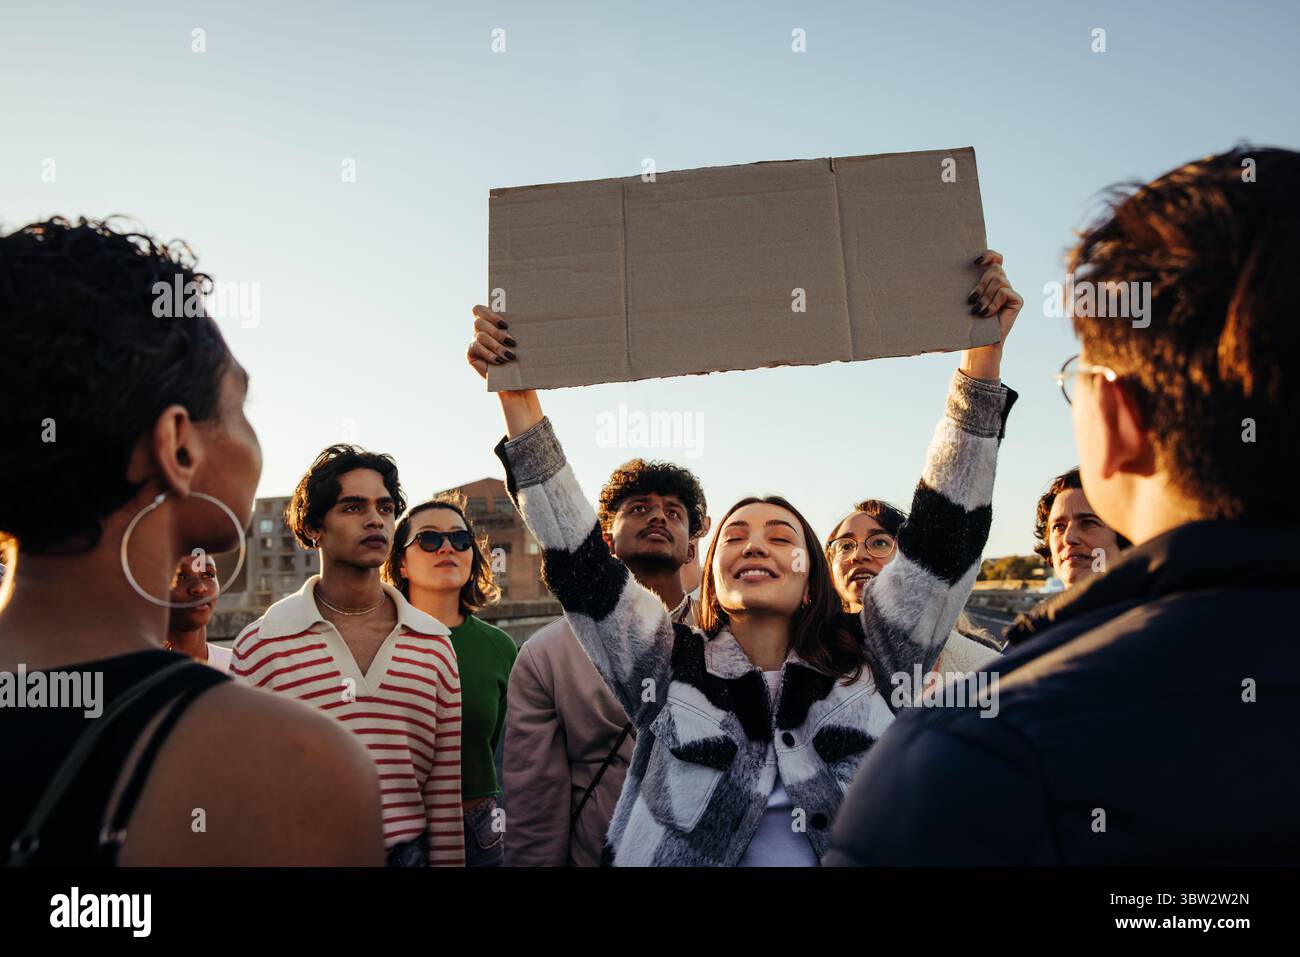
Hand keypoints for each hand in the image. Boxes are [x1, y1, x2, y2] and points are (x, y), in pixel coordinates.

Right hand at [467, 305, 516, 380]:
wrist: (514, 378)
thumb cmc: (520, 357)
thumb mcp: (518, 342)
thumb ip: (516, 330)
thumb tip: (525, 320)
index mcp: (489, 322)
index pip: (480, 310)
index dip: (490, 314)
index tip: (505, 325)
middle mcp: (480, 330)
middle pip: (479, 323)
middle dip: (497, 333)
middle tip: (512, 342)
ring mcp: (474, 341)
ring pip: (480, 335)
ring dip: (496, 345)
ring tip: (509, 355)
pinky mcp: (470, 353)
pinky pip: (476, 347)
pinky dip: (489, 354)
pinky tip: (499, 361)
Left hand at [958, 249, 1021, 380]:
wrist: (978, 344)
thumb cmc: (966, 324)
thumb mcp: (961, 303)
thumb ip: (959, 287)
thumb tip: (934, 274)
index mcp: (988, 280)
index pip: (995, 258)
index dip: (988, 255)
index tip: (974, 262)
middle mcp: (1001, 283)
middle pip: (995, 268)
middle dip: (981, 283)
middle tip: (971, 299)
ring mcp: (1010, 291)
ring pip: (999, 280)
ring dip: (986, 295)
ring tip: (977, 310)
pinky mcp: (1017, 300)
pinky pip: (1005, 292)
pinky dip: (994, 302)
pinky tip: (987, 314)